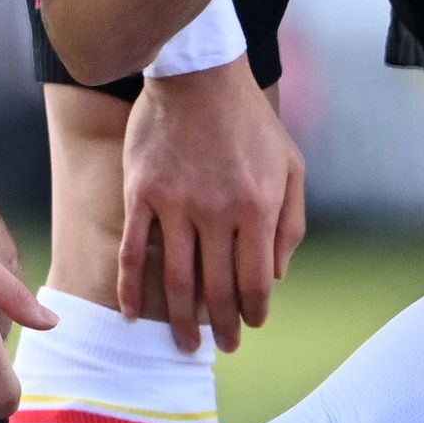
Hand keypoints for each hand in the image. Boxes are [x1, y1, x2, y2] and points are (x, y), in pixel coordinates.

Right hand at [119, 60, 303, 349]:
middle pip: (217, 288)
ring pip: (176, 279)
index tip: (251, 327)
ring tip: (186, 344)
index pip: (255, 280)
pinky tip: (134, 314)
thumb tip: (275, 276)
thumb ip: (289, 222)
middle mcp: (216, 212)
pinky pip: (134, 253)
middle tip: (221, 348)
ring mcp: (175, 204)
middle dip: (221, 326)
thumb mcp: (290, 166)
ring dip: (182, 320)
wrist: (198, 74)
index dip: (253, 312)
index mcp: (257, 207)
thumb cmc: (250, 123)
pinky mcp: (141, 195)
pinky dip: (133, 289)